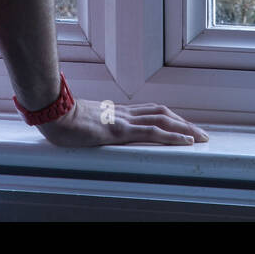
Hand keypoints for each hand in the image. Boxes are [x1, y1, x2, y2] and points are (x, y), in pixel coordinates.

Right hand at [40, 98, 207, 147]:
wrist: (52, 111)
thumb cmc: (60, 118)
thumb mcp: (81, 124)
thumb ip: (92, 126)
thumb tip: (92, 131)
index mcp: (116, 113)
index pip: (150, 111)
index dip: (169, 118)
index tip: (183, 125)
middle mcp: (124, 113)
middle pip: (163, 113)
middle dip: (184, 123)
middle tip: (202, 133)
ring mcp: (124, 120)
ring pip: (163, 120)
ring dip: (185, 129)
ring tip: (201, 137)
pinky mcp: (121, 130)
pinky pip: (153, 132)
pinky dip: (173, 136)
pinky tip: (186, 142)